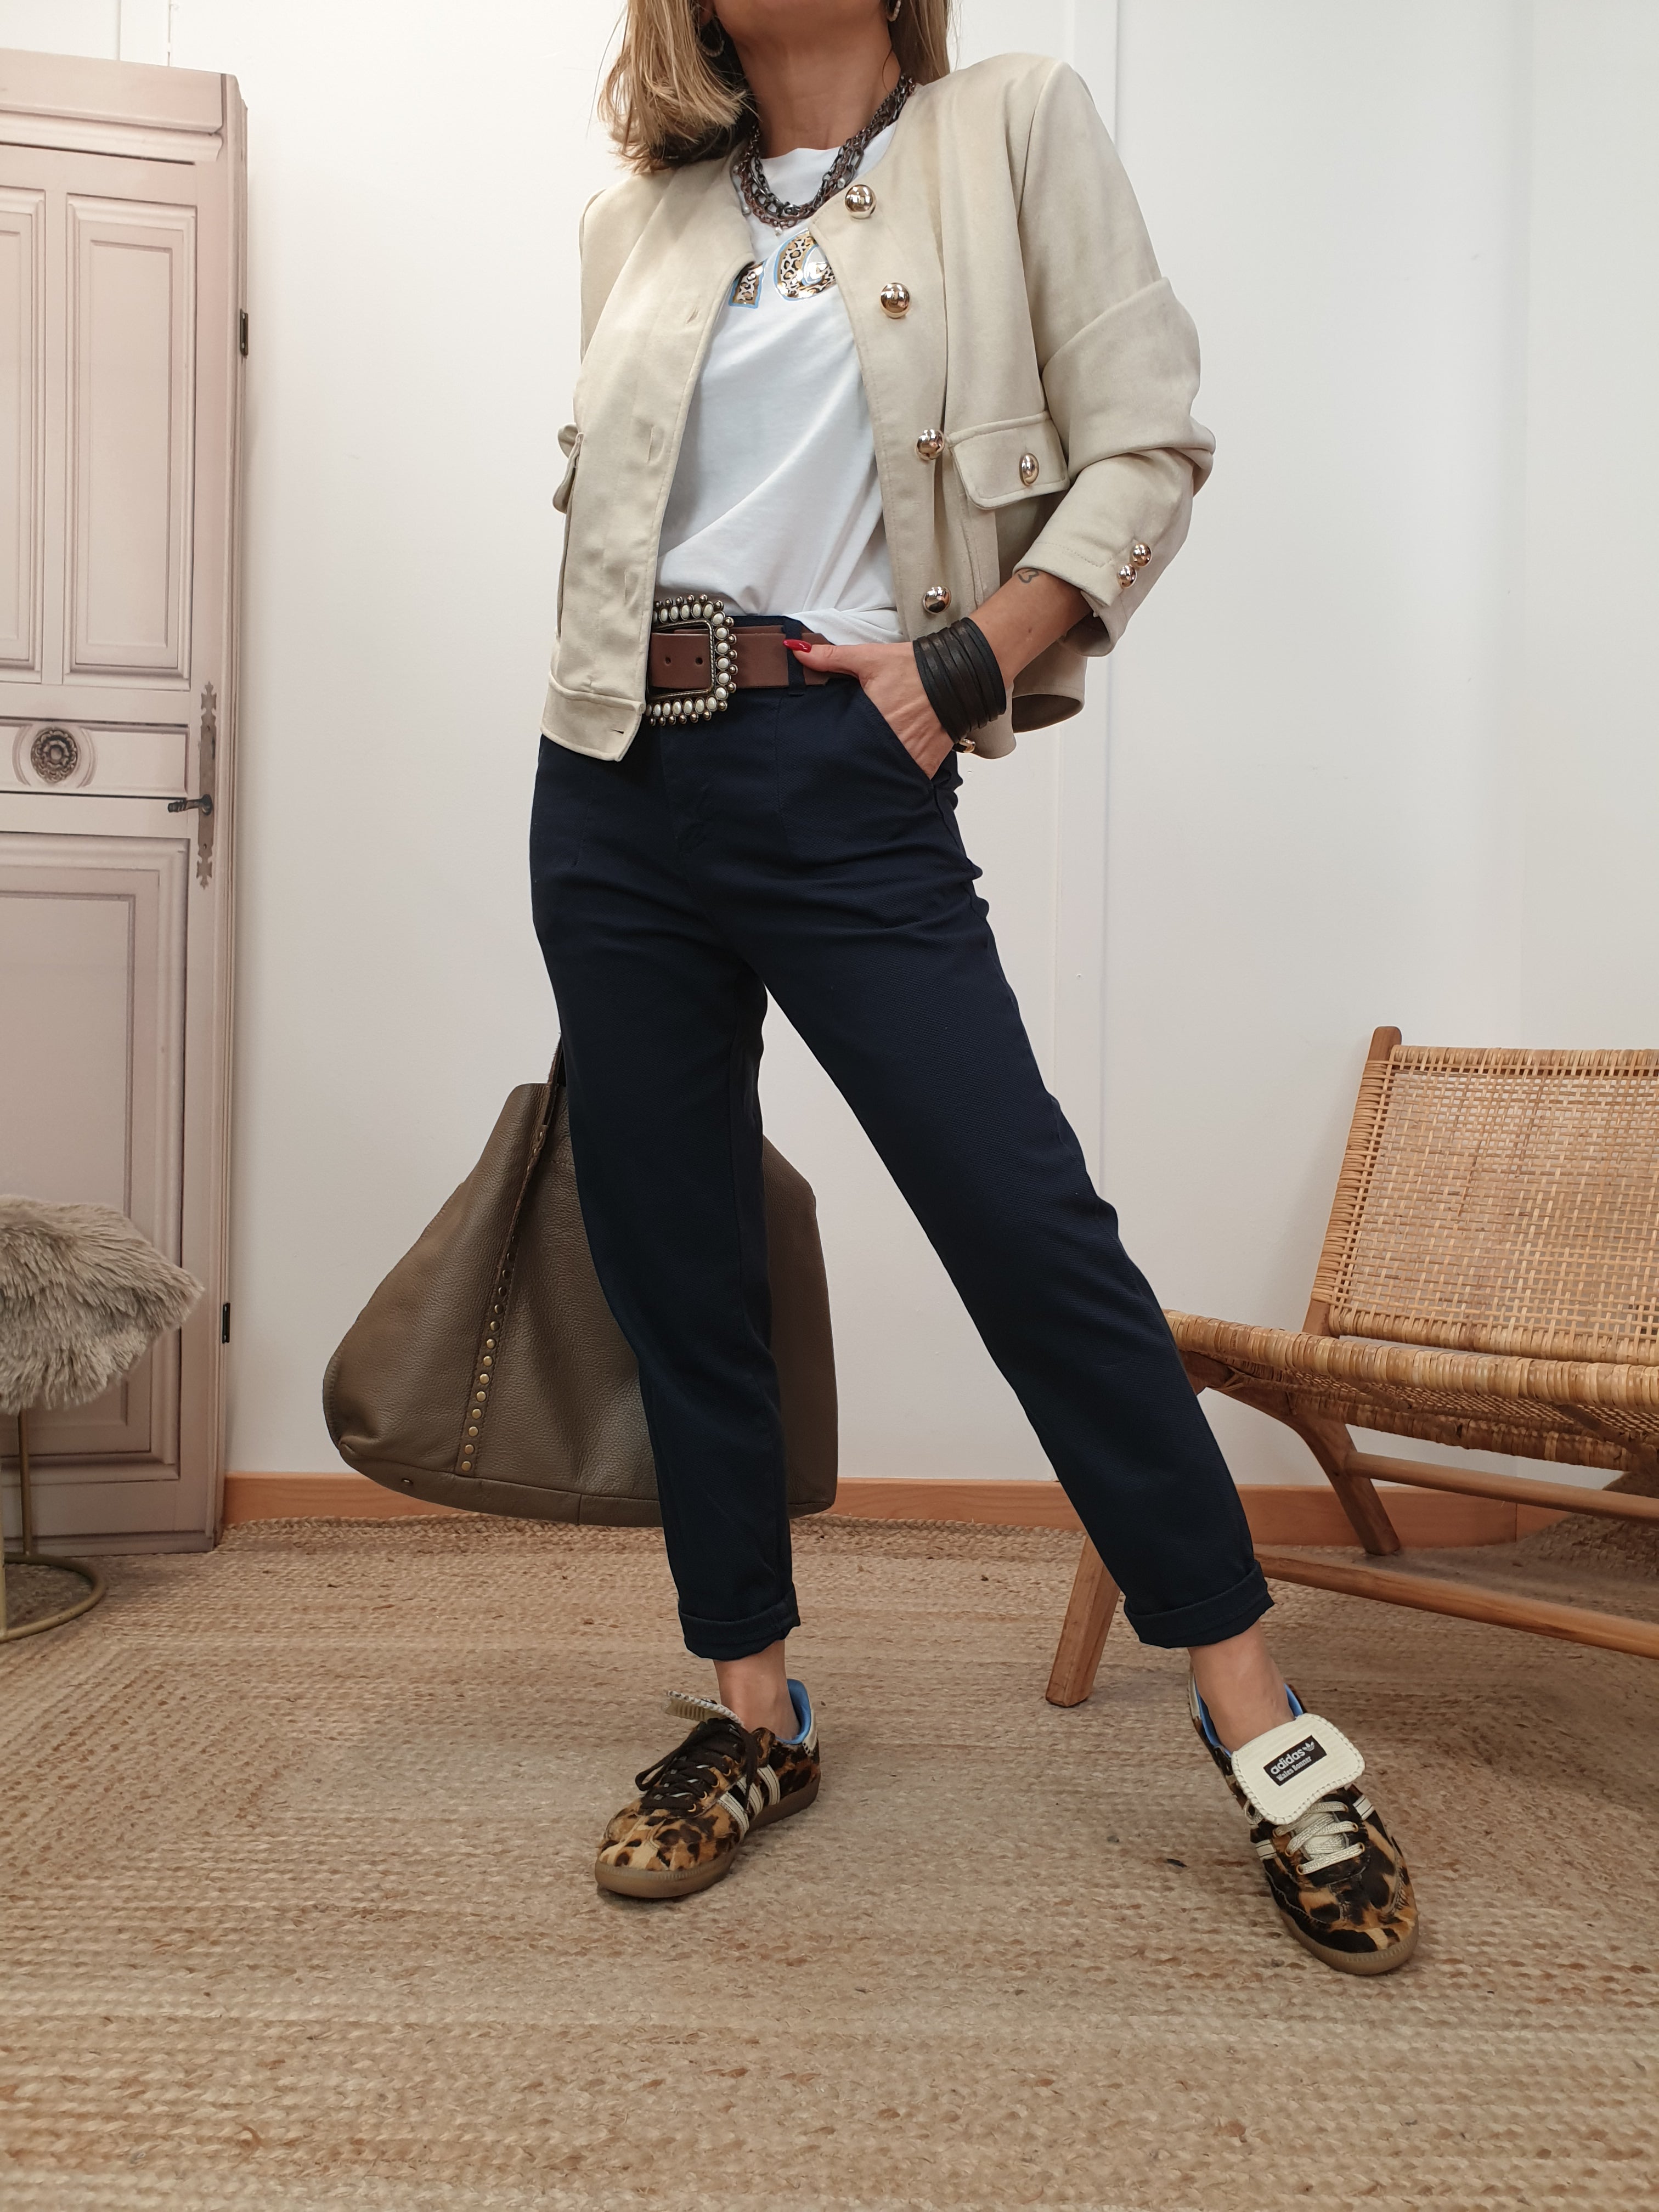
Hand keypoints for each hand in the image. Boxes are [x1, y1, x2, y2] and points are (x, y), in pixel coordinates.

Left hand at [785, 637, 954, 778]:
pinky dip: (895, 778)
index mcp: (870, 720)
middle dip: (848, 764)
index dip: (829, 751)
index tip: (820, 753)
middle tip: (836, 765)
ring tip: (861, 769)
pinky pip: (904, 779)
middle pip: (858, 763)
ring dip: (870, 772)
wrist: (959, 676)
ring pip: (880, 775)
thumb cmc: (916, 668)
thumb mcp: (869, 658)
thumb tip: (795, 652)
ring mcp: (908, 757)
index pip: (840, 746)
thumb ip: (830, 658)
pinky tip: (886, 773)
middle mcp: (889, 742)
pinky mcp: (924, 765)